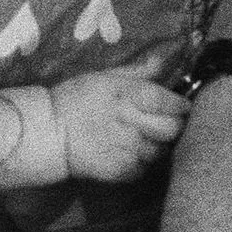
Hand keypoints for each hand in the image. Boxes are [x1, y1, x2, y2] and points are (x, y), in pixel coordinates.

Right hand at [53, 61, 191, 181]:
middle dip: (177, 126)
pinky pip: (146, 168)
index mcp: (131, 95)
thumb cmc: (76, 98)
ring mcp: (129, 150)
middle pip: (174, 129)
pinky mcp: (122, 172)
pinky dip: (144, 162)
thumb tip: (162, 60)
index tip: (182, 107)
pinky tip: (134, 153)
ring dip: (161, 145)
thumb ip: (138, 71)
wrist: (49, 132)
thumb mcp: (104, 76)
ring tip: (149, 138)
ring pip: (163, 151)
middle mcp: (134, 123)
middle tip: (170, 123)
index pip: (173, 104)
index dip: (182, 106)